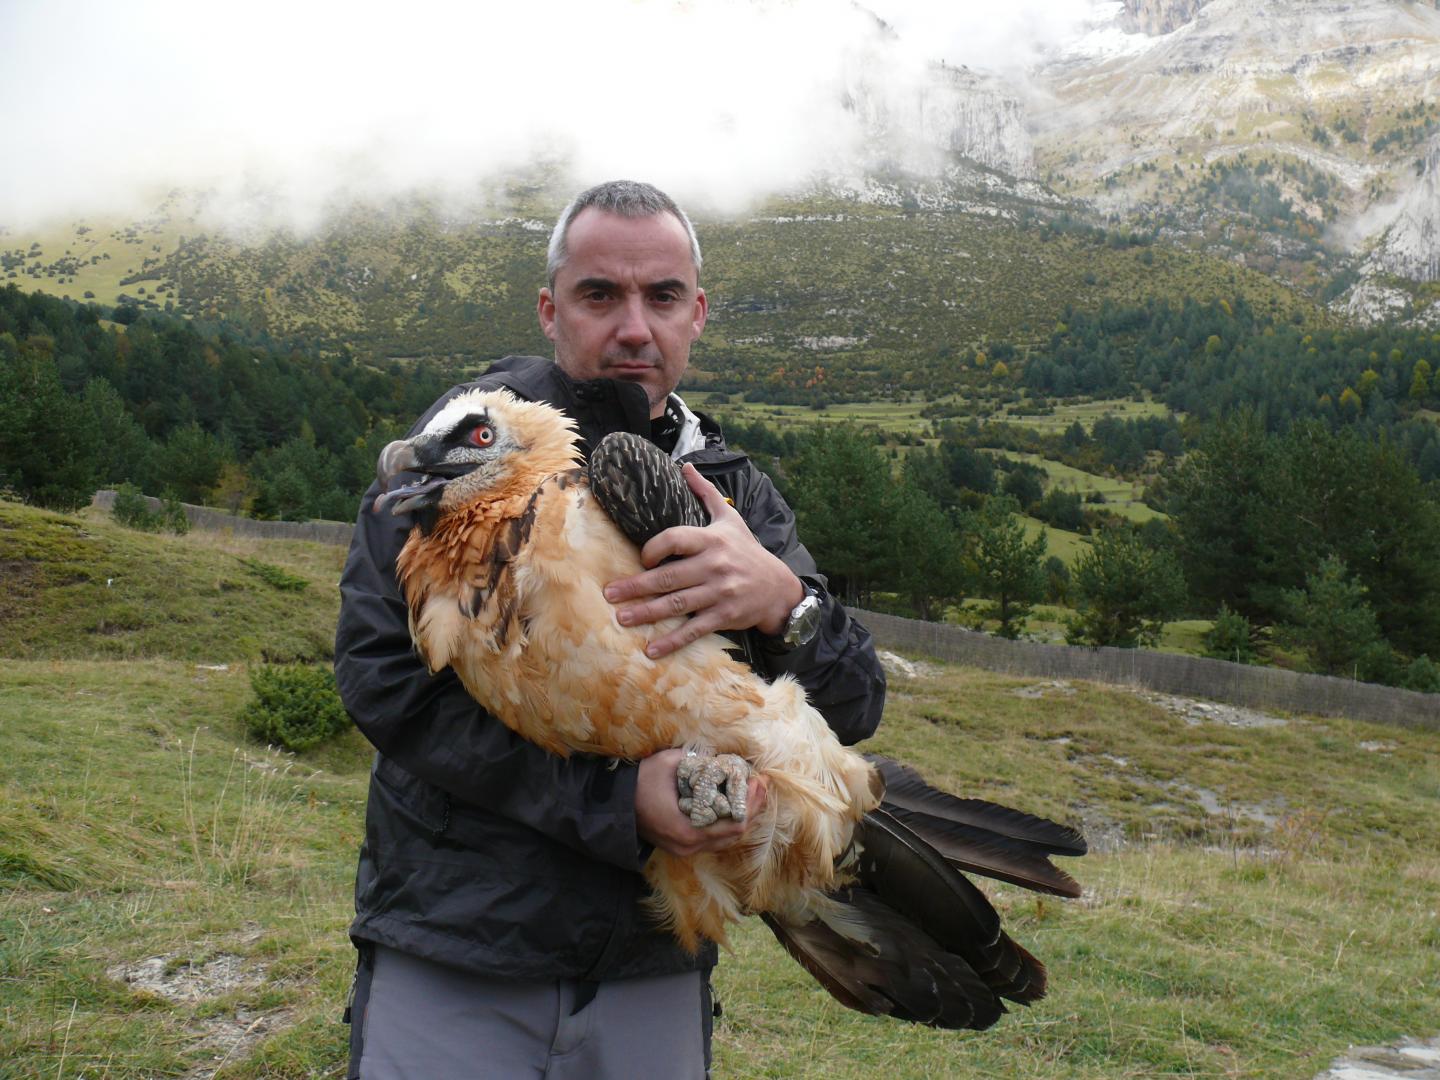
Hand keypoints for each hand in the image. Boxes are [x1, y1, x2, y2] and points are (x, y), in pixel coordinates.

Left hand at [604, 464, 804, 659]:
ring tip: (622, 618)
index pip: (676, 539)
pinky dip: (673, 641)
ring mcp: (719, 593)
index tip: (642, 559)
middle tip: (610, 594)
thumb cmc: (747, 551)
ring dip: (647, 613)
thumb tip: (684, 466)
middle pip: (669, 577)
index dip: (654, 548)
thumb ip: (706, 493)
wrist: (778, 587)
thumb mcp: (730, 519)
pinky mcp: (725, 616)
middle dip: (637, 587)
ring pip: (677, 604)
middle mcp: (714, 566)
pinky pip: (694, 630)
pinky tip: (652, 650)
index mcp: (712, 540)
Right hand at [636, 748, 766, 857]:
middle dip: (750, 808)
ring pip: (725, 838)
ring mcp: (685, 849)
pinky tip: (733, 802)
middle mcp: (689, 846)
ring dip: (740, 815)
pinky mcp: (682, 845)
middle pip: (734, 834)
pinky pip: (714, 838)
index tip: (757, 781)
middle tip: (760, 784)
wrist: (613, 803)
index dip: (751, 803)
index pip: (734, 825)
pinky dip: (727, 821)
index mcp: (689, 831)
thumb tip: (724, 757)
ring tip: (750, 791)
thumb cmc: (640, 781)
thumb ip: (698, 761)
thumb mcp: (670, 763)